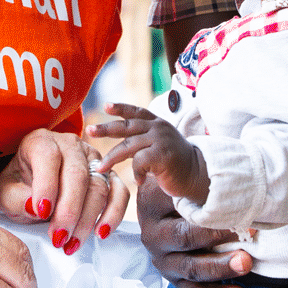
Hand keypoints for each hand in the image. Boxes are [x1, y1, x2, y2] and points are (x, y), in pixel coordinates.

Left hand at [0, 127, 129, 254]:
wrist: (33, 182)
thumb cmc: (20, 185)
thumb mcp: (6, 192)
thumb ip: (15, 199)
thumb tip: (35, 206)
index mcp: (40, 141)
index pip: (48, 157)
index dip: (46, 185)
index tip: (41, 213)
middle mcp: (69, 145)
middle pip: (77, 174)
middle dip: (69, 211)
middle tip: (58, 237)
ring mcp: (92, 158)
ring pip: (99, 185)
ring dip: (87, 219)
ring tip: (72, 242)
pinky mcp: (108, 174)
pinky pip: (119, 191)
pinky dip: (114, 213)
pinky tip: (101, 232)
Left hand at [89, 103, 210, 203]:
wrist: (198, 175)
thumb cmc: (174, 163)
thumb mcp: (158, 145)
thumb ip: (142, 140)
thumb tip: (118, 143)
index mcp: (156, 123)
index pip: (136, 111)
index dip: (120, 108)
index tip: (105, 106)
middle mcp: (158, 128)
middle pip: (127, 126)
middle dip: (106, 128)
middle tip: (90, 130)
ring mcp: (161, 140)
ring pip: (129, 145)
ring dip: (112, 158)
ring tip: (100, 169)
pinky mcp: (163, 155)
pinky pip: (140, 161)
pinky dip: (136, 172)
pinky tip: (139, 181)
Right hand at [134, 177, 251, 287]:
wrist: (174, 205)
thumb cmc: (187, 186)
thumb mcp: (181, 174)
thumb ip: (187, 169)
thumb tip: (205, 158)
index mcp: (151, 203)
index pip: (177, 206)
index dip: (209, 209)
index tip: (238, 207)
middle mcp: (152, 234)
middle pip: (184, 238)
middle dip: (218, 238)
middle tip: (249, 235)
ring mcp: (163, 260)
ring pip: (191, 269)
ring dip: (221, 268)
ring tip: (247, 263)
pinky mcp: (175, 281)